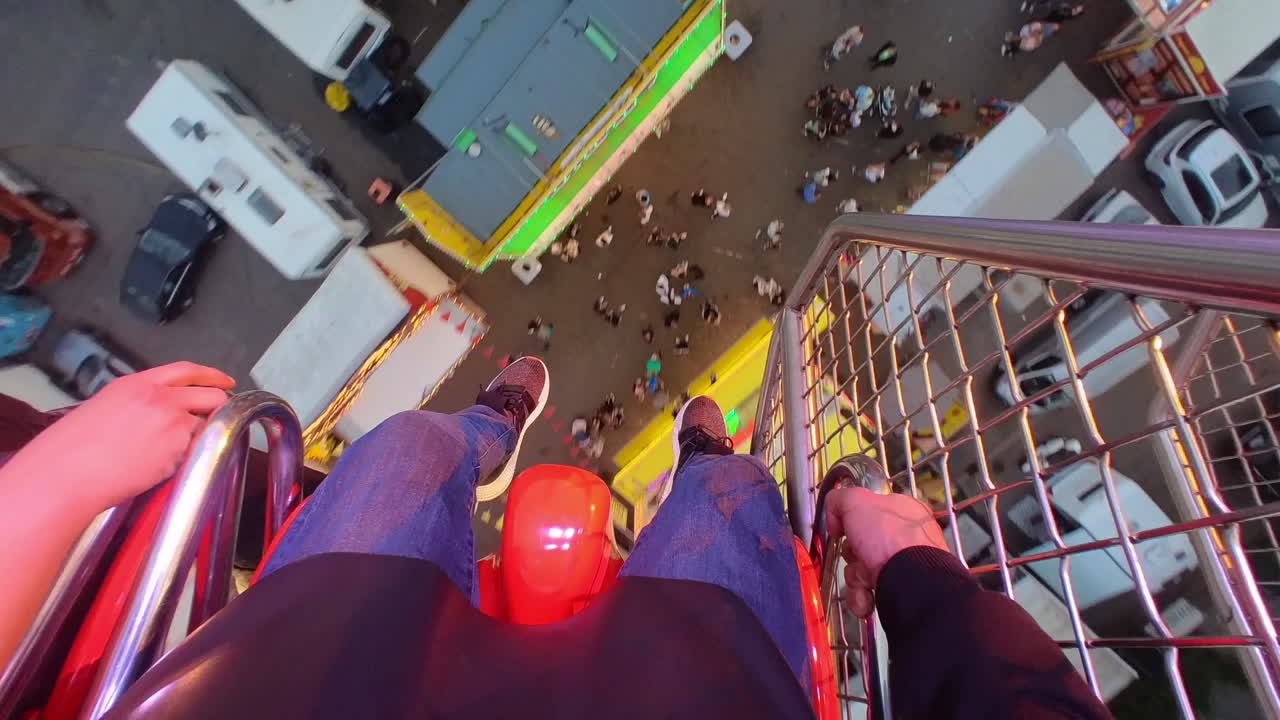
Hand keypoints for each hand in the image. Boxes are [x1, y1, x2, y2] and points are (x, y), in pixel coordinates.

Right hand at [6, 362, 233, 515]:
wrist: (68, 473)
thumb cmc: (74, 447)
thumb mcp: (107, 406)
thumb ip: (140, 402)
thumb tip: (161, 411)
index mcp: (138, 384)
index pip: (186, 370)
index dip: (211, 375)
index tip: (225, 381)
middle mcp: (161, 398)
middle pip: (211, 395)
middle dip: (218, 407)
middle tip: (215, 419)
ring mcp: (173, 423)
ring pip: (203, 428)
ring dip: (193, 439)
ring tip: (159, 454)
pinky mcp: (178, 449)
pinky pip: (193, 452)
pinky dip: (182, 459)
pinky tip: (153, 466)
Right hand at [823, 486, 948, 616]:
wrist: (911, 581)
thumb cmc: (890, 538)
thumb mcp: (858, 502)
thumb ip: (841, 499)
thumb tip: (834, 511)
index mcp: (902, 511)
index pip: (868, 513)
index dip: (851, 521)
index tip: (842, 529)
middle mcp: (905, 538)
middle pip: (861, 545)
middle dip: (851, 555)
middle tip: (857, 555)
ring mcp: (904, 565)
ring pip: (861, 571)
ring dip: (855, 579)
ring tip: (864, 582)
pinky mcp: (900, 590)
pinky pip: (869, 593)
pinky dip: (862, 597)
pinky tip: (867, 597)